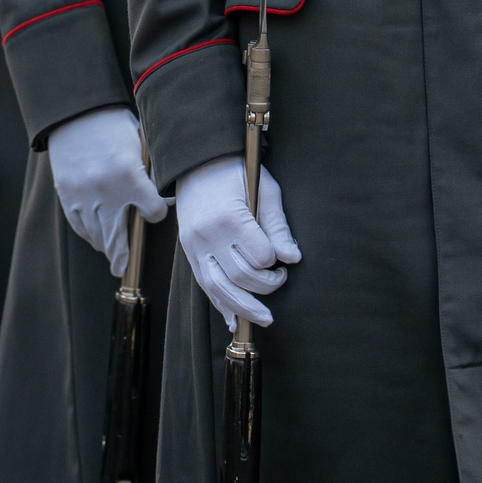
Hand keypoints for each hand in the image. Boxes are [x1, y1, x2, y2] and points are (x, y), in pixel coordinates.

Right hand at [46, 106, 166, 277]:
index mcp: (130, 176)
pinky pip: (78, 224)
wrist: (76, 112)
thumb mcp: (139, 144)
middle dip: (122, 255)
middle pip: (117, 236)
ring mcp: (84, 195)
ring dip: (104, 247)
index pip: (153, 211)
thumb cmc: (112, 125)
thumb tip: (159, 192)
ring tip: (110, 254)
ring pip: (96, 235)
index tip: (157, 209)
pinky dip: (87, 234)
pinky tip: (93, 237)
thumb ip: (148, 172)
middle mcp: (107, 192)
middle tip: (122, 269)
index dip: (158, 211)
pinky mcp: (68, 194)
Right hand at [176, 158, 298, 329]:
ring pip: (218, 289)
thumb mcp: (266, 190)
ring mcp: (194, 245)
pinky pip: (203, 285)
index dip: (274, 263)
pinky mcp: (188, 251)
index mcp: (230, 217)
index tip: (283, 261)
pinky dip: (220, 305)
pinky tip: (234, 320)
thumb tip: (293, 258)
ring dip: (244, 308)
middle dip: (265, 286)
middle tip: (280, 280)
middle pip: (240, 276)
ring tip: (265, 319)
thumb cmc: (238, 172)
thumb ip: (278, 226)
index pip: (260, 256)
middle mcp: (208, 234)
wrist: (198, 162)